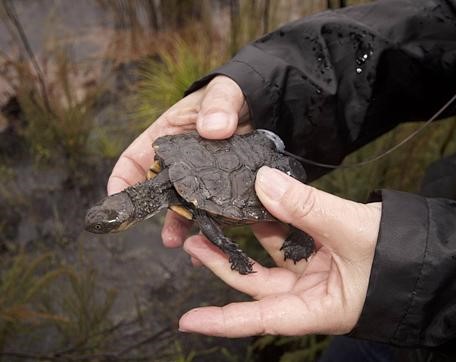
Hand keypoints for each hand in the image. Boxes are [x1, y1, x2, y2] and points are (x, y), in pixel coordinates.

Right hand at [107, 76, 250, 247]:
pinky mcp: (226, 187)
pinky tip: (216, 238)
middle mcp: (182, 162)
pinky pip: (217, 209)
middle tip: (159, 234)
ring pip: (187, 205)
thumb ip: (220, 103)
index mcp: (169, 136)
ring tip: (182, 244)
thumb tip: (213, 128)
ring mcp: (204, 177)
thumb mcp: (226, 90)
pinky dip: (215, 224)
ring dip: (182, 225)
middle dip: (154, 214)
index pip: (135, 159)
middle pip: (159, 190)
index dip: (122, 179)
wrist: (265, 102)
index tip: (116, 200)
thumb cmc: (236, 92)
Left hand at [179, 166, 381, 335]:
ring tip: (214, 215)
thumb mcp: (351, 230)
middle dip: (223, 264)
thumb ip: (306, 207)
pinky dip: (273, 222)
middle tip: (192, 240)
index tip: (188, 320)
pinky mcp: (322, 252)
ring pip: (270, 258)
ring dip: (245, 237)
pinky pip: (289, 238)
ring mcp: (316, 273)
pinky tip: (256, 203)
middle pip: (257, 284)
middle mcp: (312, 294)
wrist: (435, 253)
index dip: (223, 320)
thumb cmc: (401, 257)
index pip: (262, 318)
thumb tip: (262, 181)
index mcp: (318, 308)